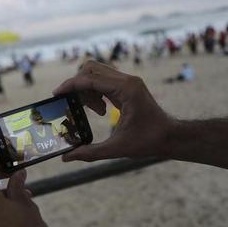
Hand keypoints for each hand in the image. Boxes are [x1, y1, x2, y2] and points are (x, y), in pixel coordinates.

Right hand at [53, 60, 176, 160]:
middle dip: (77, 84)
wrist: (171, 137)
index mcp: (126, 90)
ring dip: (87, 89)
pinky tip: (100, 109)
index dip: (70, 85)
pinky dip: (95, 91)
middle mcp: (127, 80)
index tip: (56, 94)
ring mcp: (128, 81)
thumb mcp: (117, 149)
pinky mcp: (127, 86)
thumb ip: (90, 153)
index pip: (90, 78)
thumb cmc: (149, 141)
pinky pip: (103, 81)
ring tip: (92, 110)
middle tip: (72, 103)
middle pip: (91, 69)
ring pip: (96, 73)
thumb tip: (67, 157)